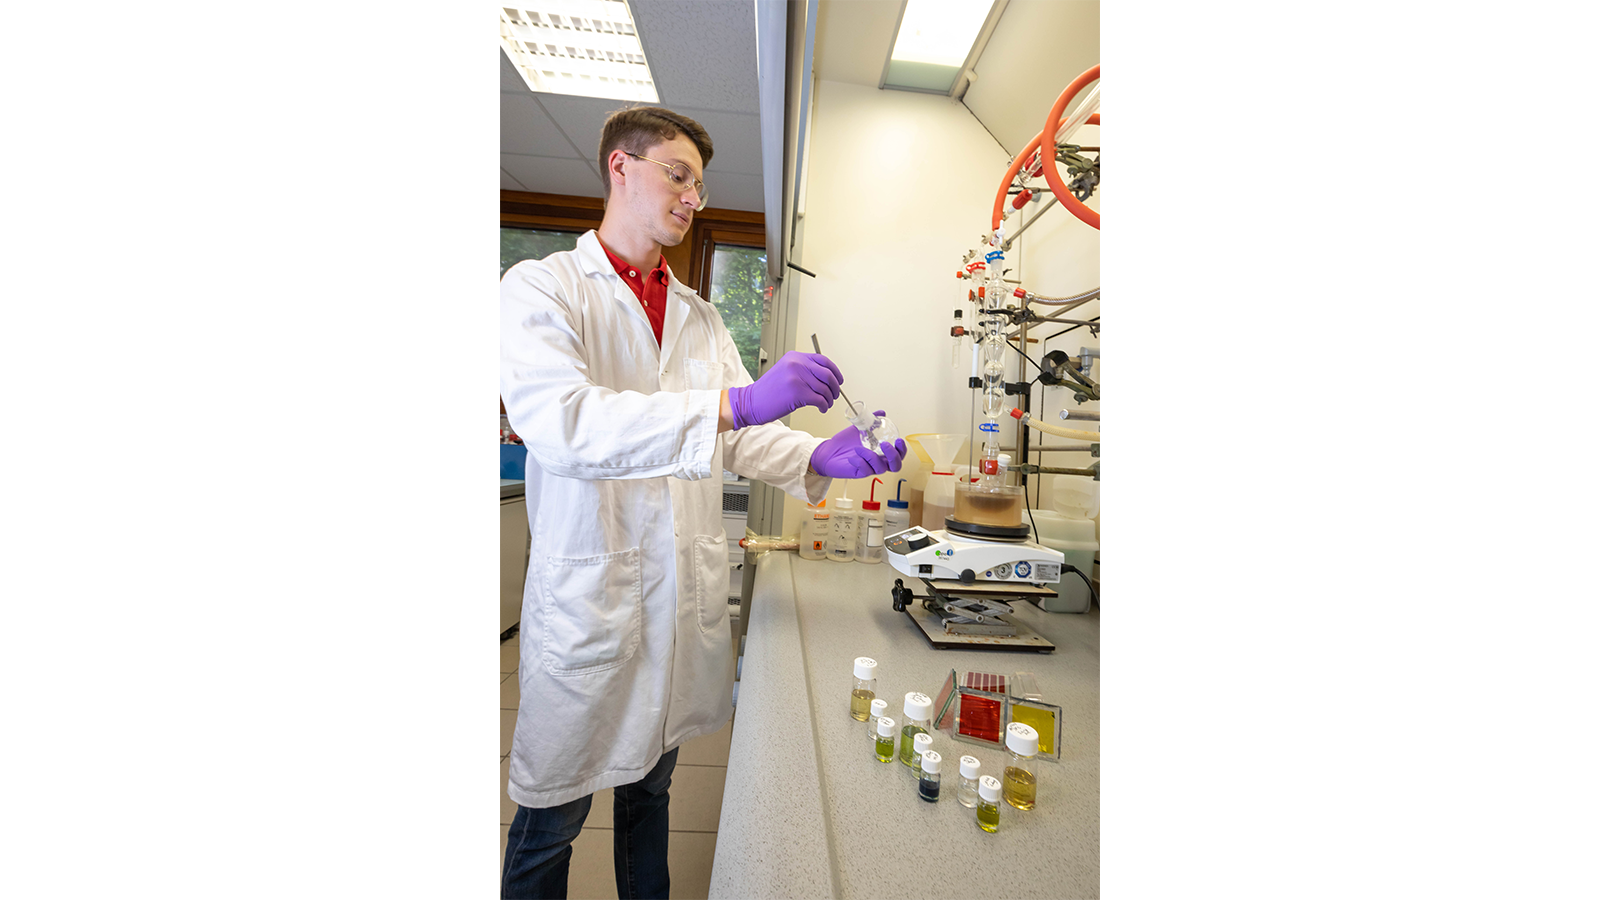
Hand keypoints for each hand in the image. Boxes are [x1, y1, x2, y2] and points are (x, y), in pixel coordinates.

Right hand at [726, 351, 842, 428]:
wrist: (751, 402)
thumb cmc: (768, 391)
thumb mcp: (785, 371)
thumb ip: (804, 369)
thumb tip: (827, 377)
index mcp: (795, 357)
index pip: (824, 360)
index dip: (835, 371)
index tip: (839, 381)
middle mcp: (796, 364)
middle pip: (828, 374)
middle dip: (835, 387)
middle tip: (834, 395)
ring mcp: (797, 378)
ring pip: (825, 389)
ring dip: (829, 399)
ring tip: (826, 404)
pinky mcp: (797, 393)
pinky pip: (820, 399)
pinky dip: (824, 406)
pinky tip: (821, 408)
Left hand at [810, 424, 906, 478]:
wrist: (828, 451)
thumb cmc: (845, 443)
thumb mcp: (859, 428)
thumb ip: (871, 421)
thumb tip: (881, 413)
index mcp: (881, 452)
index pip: (898, 454)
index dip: (902, 449)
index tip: (898, 439)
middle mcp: (878, 461)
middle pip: (895, 466)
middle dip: (893, 455)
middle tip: (885, 445)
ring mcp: (869, 468)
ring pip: (880, 468)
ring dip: (871, 456)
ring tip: (859, 447)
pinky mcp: (859, 473)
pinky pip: (865, 471)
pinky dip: (860, 462)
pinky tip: (852, 457)